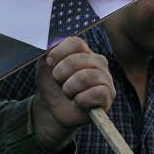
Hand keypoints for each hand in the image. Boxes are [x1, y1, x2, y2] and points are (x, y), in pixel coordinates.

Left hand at [31, 36, 113, 152]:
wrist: (54, 110)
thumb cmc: (52, 85)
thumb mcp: (44, 67)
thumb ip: (47, 52)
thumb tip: (50, 44)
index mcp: (83, 51)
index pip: (76, 43)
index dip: (59, 52)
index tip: (49, 63)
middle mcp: (97, 61)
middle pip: (78, 60)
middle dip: (60, 74)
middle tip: (59, 83)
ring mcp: (105, 77)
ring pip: (85, 77)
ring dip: (69, 89)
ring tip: (68, 94)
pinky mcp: (108, 95)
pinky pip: (97, 93)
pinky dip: (81, 100)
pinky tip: (77, 102)